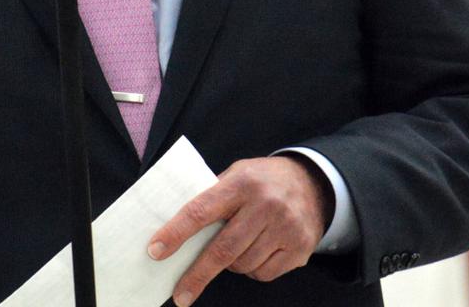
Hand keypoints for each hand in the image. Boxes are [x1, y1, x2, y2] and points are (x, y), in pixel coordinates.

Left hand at [148, 155, 333, 305]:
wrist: (313, 183)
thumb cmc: (262, 181)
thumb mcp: (236, 175)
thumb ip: (210, 197)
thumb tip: (174, 229)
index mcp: (242, 183)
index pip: (201, 211)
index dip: (176, 233)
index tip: (155, 251)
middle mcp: (266, 205)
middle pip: (222, 249)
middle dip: (197, 275)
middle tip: (179, 294)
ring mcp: (286, 228)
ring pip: (242, 265)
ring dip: (229, 265)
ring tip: (236, 246)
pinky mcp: (300, 248)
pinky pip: (262, 273)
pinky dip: (252, 269)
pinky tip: (257, 250)